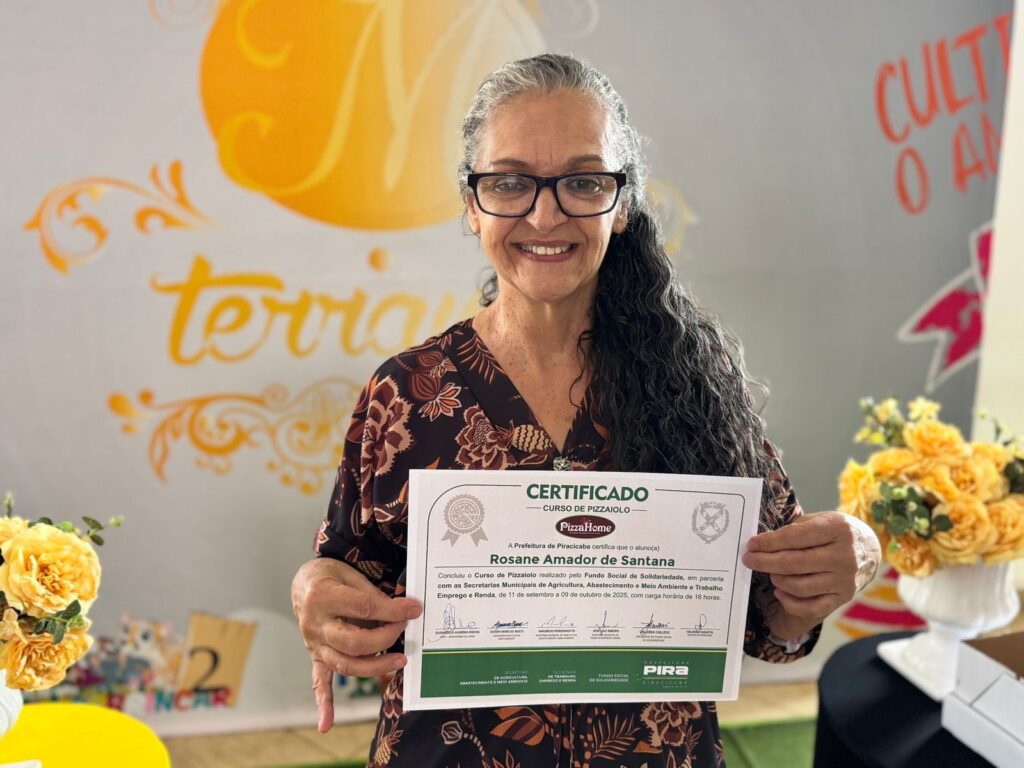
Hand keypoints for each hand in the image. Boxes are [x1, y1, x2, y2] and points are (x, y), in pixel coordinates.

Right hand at [292, 557, 420, 731]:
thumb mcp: (351, 576)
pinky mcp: (316, 656)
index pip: (365, 608)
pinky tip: (327, 724)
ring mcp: (314, 643)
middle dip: (385, 637)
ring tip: (399, 660)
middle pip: (354, 641)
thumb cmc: (331, 576)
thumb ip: (374, 596)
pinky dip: (324, 704)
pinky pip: (319, 682)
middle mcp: (315, 624)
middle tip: (405, 629)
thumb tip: (405, 611)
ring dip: (374, 667)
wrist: (304, 582)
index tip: (413, 610)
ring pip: (344, 664)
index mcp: (322, 597)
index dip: (393, 611)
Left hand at [741, 511, 879, 633]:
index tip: (751, 544)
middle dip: (765, 561)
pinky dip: (790, 602)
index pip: (794, 538)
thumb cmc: (835, 532)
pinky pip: (811, 607)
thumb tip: (761, 542)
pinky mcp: (843, 598)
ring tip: (769, 573)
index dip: (768, 542)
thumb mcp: (821, 520)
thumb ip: (795, 529)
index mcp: (838, 529)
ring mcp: (845, 580)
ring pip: (800, 586)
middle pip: (794, 563)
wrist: (870, 550)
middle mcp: (844, 556)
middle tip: (748, 559)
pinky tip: (780, 592)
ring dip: (777, 579)